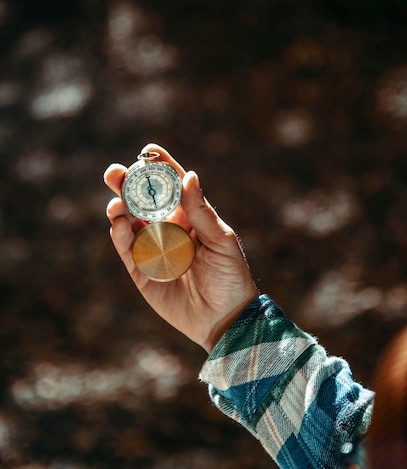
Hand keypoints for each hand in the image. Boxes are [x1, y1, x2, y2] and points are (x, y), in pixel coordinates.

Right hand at [104, 143, 257, 352]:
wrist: (226, 319)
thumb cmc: (230, 276)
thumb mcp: (221, 240)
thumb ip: (202, 211)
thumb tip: (189, 175)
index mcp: (189, 217)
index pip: (172, 186)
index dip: (159, 167)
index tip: (148, 149)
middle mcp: (168, 229)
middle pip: (142, 202)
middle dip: (127, 185)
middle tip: (114, 172)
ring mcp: (153, 250)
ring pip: (129, 224)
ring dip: (120, 210)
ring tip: (116, 204)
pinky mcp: (142, 272)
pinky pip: (127, 251)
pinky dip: (120, 237)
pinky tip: (119, 225)